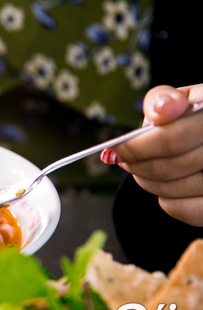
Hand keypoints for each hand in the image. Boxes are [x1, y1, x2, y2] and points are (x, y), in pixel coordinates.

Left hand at [101, 84, 202, 225]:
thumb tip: (158, 112)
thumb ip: (165, 100)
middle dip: (136, 165)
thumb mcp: (184, 97)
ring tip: (142, 169)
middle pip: (169, 167)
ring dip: (148, 182)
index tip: (115, 148)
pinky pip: (190, 211)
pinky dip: (170, 202)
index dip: (135, 147)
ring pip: (176, 190)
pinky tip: (166, 188)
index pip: (170, 139)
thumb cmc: (197, 115)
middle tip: (124, 159)